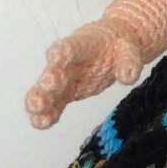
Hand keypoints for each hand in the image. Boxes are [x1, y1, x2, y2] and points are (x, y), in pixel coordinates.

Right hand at [24, 19, 143, 128]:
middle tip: (47, 85)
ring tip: (35, 109)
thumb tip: (127, 77)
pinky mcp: (69, 92)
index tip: (55, 56)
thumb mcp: (130, 49)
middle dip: (50, 78)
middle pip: (56, 69)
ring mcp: (67, 78)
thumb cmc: (120, 44)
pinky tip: (40, 123)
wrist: (116, 46)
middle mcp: (70, 61)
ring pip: (50, 89)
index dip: (63, 51)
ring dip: (41, 98)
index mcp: (84, 44)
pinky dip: (48, 114)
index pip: (72, 46)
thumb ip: (129, 62)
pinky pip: (56, 104)